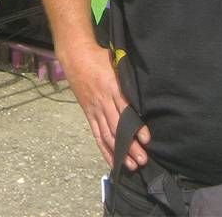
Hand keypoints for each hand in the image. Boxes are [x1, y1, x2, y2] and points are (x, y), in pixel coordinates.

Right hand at [59, 43, 150, 170]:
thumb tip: (141, 93)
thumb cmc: (99, 57)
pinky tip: (113, 160)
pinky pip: (97, 134)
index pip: (126, 111)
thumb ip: (127, 79)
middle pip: (117, 128)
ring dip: (119, 152)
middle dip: (130, 145)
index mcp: (112, 87)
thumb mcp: (117, 63)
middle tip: (142, 159)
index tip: (146, 138)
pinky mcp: (88, 114)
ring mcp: (94, 109)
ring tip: (131, 164)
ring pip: (107, 135)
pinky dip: (105, 149)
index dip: (136, 127)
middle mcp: (103, 101)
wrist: (76, 57)